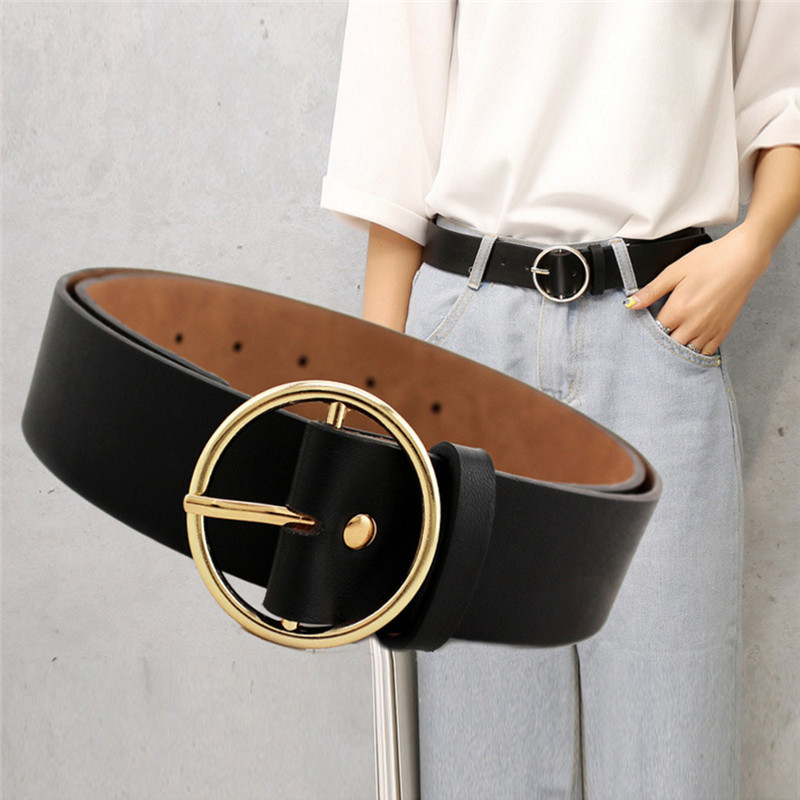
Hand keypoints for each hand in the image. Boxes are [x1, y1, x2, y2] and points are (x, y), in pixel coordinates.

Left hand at [623, 225, 771, 354]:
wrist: (743, 258)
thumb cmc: (709, 261)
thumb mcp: (674, 271)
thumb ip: (651, 291)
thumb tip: (630, 304)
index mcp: (678, 310)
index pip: (656, 332)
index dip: (649, 331)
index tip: (648, 327)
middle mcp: (694, 324)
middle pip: (671, 346)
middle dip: (663, 342)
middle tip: (661, 334)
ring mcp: (710, 329)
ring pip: (688, 351)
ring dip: (679, 348)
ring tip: (675, 338)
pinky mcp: (724, 330)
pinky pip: (707, 351)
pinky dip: (697, 351)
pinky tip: (692, 344)